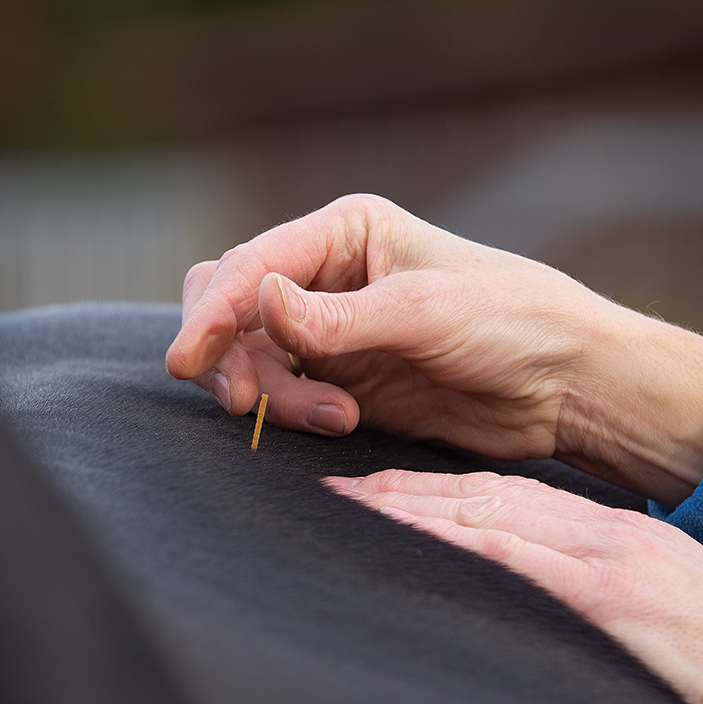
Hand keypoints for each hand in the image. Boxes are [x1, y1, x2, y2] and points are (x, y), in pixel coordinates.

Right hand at [166, 194, 702, 505]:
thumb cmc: (512, 322)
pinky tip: (344, 420)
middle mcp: (322, 277)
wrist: (565, 389)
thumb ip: (333, 317)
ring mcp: (324, 331)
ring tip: (336, 416)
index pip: (251, 264)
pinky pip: (279, 392)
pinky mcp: (334, 380)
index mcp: (343, 234)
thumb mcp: (421, 312)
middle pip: (228, 304)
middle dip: (229, 352)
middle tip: (244, 400)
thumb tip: (255, 299)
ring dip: (272, 393)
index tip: (187, 360)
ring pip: (246, 356)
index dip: (212, 310)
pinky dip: (292, 412)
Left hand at [327, 469, 702, 703]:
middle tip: (339, 489)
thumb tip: (505, 577)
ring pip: (488, 514)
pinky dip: (457, 541)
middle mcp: (596, 532)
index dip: (429, 489)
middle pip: (481, 494)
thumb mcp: (636, 601)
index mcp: (601, 532)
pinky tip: (412, 535)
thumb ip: (572, 580)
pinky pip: (514, 557)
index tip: (373, 490)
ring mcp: (602, 558)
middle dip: (404, 491)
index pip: (498, 494)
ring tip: (353, 504)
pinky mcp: (604, 593)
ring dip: (413, 508)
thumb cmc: (695, 640)